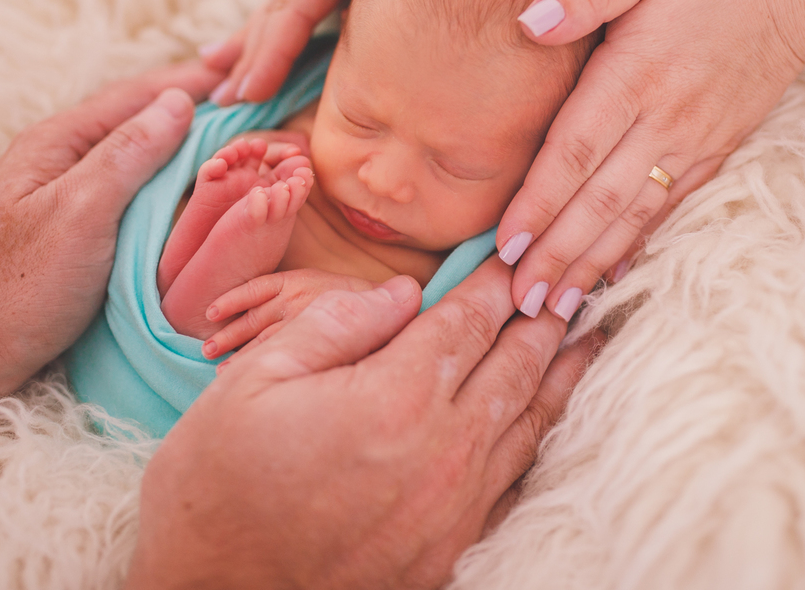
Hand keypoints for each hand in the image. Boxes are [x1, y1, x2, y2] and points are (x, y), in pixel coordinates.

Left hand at [0, 60, 222, 398]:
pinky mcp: (75, 236)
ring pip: (134, 160)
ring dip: (180, 144)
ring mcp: (65, 200)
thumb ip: (127, 154)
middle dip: (187, 107)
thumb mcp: (80, 213)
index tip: (238, 71)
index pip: (133, 96)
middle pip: (133, 121)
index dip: (187, 82)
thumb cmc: (20, 288)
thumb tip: (176, 102)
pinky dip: (167, 183)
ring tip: (228, 135)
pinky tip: (190, 191)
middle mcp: (59, 163)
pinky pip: (131, 196)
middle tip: (243, 98)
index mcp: (55, 144)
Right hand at [127, 262, 604, 588]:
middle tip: (572, 281)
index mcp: (393, 396)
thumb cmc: (217, 482)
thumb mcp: (254, 379)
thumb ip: (336, 323)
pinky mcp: (449, 549)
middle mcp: (440, 451)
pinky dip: (540, 437)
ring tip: (587, 335)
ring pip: (528, 422)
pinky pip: (514, 482)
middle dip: (544, 317)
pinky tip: (551, 418)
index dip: (496, 282)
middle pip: (514, 365)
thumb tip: (403, 292)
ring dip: (562, 371)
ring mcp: (453, 507)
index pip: (467, 321)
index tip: (516, 255)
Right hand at [203, 0, 533, 104]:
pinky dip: (295, 22)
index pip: (295, 2)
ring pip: (292, 1)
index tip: (248, 94)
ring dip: (262, 41)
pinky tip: (292, 36)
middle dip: (252, 56)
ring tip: (232, 76)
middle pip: (280, 6)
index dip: (271, 51)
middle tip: (225, 102)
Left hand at [501, 0, 804, 316]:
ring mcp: (693, 142)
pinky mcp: (715, 152)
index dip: (539, 203)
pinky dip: (636, 249)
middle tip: (519, 302)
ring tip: (554, 309)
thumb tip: (531, 20)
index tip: (506, 246)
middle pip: (599, 201)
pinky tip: (608, 278)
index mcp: (636, 72)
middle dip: (556, 255)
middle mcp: (664, 119)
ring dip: (590, 266)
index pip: (575, 151)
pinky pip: (669, 211)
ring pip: (633, 218)